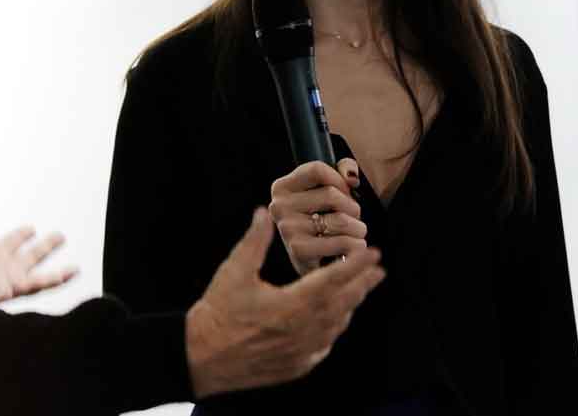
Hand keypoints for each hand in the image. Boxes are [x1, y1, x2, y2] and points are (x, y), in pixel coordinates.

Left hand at [0, 160, 78, 301]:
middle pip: (10, 245)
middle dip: (21, 236)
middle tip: (31, 229)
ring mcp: (4, 274)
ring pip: (30, 262)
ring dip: (46, 250)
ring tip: (60, 239)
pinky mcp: (14, 288)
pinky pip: (41, 284)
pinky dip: (59, 277)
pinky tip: (73, 270)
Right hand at [185, 208, 384, 397]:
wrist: (198, 359)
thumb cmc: (216, 315)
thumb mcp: (234, 273)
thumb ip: (254, 241)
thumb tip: (265, 212)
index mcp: (291, 305)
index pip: (334, 280)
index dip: (356, 265)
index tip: (374, 253)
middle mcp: (302, 330)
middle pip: (344, 304)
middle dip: (363, 284)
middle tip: (379, 270)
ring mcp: (301, 352)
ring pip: (337, 326)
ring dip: (351, 306)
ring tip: (361, 290)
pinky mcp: (297, 366)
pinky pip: (325, 345)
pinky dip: (334, 329)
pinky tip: (337, 319)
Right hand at [269, 159, 366, 276]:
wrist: (315, 263)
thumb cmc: (324, 218)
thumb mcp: (330, 186)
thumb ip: (343, 169)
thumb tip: (351, 177)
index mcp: (282, 187)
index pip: (317, 170)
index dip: (339, 180)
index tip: (344, 191)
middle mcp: (279, 207)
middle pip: (332, 195)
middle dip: (352, 207)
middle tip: (351, 218)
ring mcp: (287, 229)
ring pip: (340, 219)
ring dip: (358, 227)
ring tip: (356, 232)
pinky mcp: (299, 251)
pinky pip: (342, 242)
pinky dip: (356, 244)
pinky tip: (354, 246)